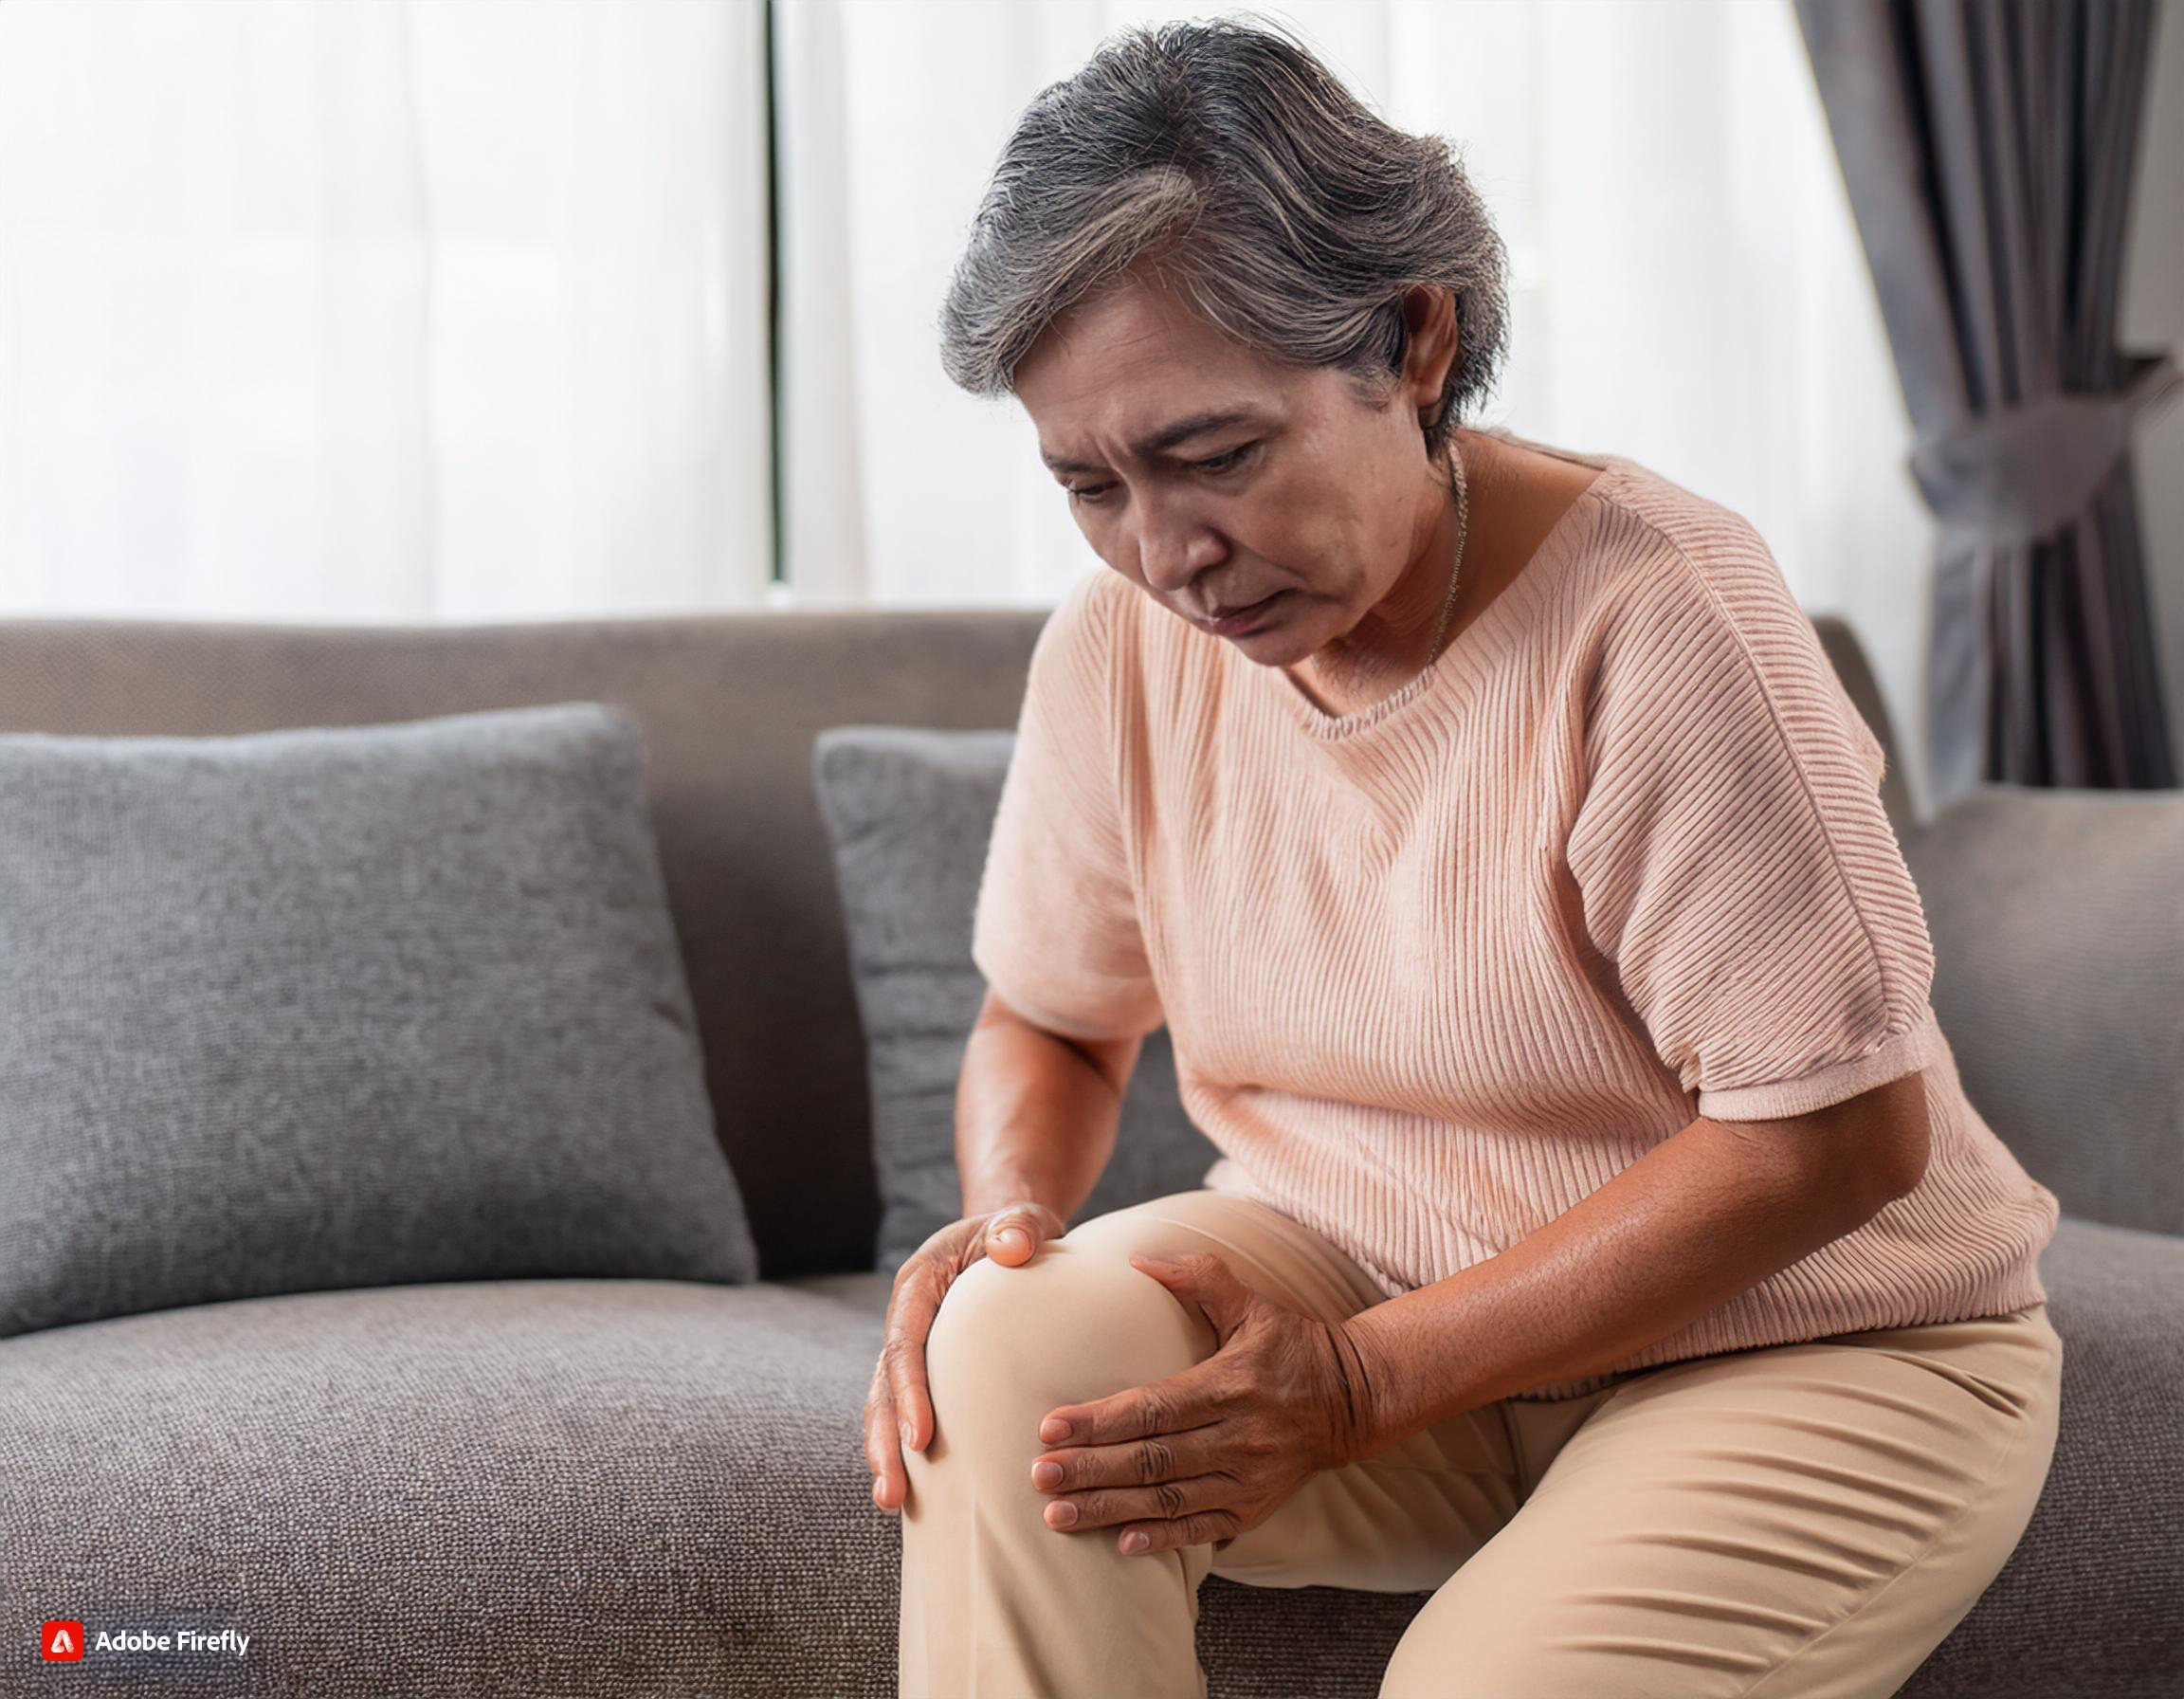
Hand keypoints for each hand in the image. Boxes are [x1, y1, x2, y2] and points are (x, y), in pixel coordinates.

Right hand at [864, 1200, 1066, 1516]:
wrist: (1009, 1236)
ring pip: (887, 1406)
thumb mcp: (1022, 1220)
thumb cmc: (1017, 1231)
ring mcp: (913, 1350)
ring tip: (893, 1503)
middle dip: (884, 1441)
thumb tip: (1010, 1246)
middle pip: (884, 1386)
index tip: (921, 1438)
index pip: (905, 1343)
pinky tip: (921, 1494)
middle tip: (893, 1494)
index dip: (909, 1391)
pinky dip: (908, 1449)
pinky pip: (909, 1411)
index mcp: (918, 1286)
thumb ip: (1018, 1226)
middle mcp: (905, 1321)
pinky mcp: (928, 1372)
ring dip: (887, 1454)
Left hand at [1028, 1250, 1375, 1556]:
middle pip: (1152, 1458)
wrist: (1355, 1399)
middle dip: (1091, 1469)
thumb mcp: (1252, 1303)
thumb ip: (1197, 1277)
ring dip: (1109, 1508)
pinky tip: (1121, 1542)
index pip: (1153, 1407)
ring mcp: (1248, 1477)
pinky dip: (1162, 1537)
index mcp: (1231, 1383)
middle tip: (1039, 1475)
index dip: (1100, 1421)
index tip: (1050, 1428)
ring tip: (1057, 1513)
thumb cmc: (1292, 1344)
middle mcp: (1239, 1435)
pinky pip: (1202, 1529)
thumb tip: (1138, 1258)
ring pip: (1168, 1499)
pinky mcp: (1255, 1506)